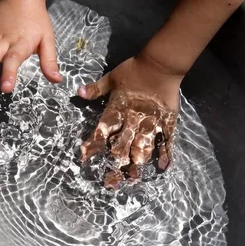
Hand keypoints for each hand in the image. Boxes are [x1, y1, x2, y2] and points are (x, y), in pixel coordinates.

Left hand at [78, 54, 182, 188]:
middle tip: (110, 181)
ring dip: (137, 163)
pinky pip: (166, 139)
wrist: (160, 64)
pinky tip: (164, 167)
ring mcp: (150, 122)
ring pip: (142, 146)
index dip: (92, 145)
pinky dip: (165, 153)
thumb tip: (78, 93)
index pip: (101, 131)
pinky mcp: (166, 121)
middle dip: (115, 163)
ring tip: (133, 178)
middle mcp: (132, 120)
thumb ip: (96, 89)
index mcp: (116, 110)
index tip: (84, 158)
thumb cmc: (133, 70)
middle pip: (122, 145)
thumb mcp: (112, 78)